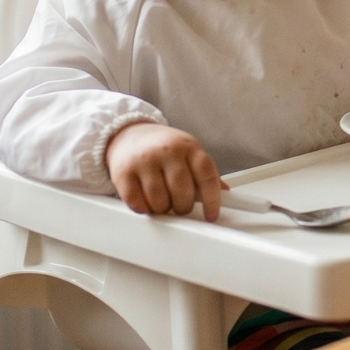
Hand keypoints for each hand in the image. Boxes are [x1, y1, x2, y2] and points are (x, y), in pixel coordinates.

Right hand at [105, 121, 225, 220]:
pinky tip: (146, 201)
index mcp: (189, 147)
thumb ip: (205, 173)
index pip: (207, 176)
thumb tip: (224, 193)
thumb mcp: (189, 152)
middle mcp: (168, 151)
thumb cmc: (163, 146)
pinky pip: (137, 202)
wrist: (129, 133)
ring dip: (163, 209)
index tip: (211, 215)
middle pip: (182, 191)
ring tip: (163, 202)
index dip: (212, 200)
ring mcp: (145, 160)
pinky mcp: (124, 172)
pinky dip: (144, 208)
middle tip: (180, 206)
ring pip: (159, 200)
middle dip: (183, 207)